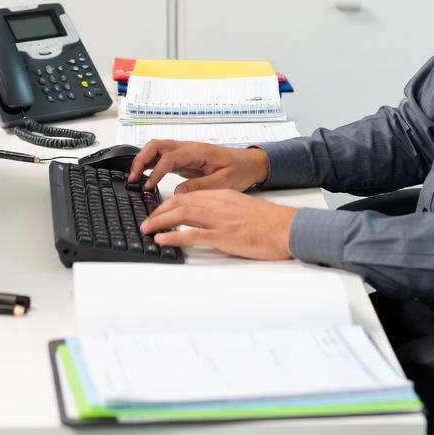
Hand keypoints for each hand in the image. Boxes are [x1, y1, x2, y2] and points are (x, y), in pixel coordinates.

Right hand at [127, 140, 268, 192]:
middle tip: (133, 178)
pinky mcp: (184, 159)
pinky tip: (145, 176)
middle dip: (141, 159)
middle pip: (157, 145)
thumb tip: (179, 192)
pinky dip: (150, 164)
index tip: (148, 186)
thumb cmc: (238, 170)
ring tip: (134, 178)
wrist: (248, 163)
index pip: (169, 157)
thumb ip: (201, 187)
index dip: (157, 171)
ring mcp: (185, 152)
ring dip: (143, 160)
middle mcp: (188, 148)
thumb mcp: (224, 182)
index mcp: (198, 152)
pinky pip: (162, 156)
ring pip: (157, 148)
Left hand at [139, 189, 295, 259]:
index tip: (158, 211)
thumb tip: (206, 218)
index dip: (169, 203)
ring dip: (160, 221)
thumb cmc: (269, 222)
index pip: (188, 195)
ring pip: (182, 214)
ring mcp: (220, 219)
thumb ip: (223, 209)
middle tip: (146, 220)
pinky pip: (193, 234)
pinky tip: (162, 239)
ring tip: (147, 229)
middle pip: (180, 202)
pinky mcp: (224, 236)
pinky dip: (174, 236)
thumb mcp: (242, 207)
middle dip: (159, 211)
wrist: (287, 228)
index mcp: (222, 195)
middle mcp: (218, 203)